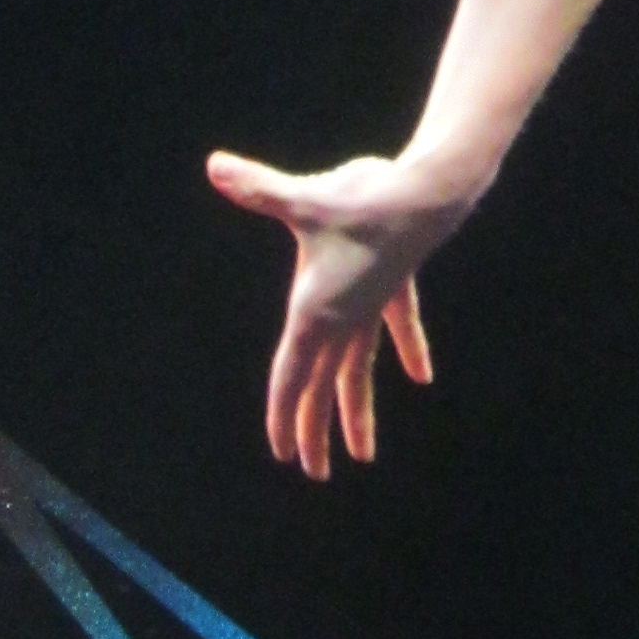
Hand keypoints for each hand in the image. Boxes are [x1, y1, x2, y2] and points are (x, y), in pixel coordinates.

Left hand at [206, 146, 472, 476]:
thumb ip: (259, 188)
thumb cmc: (362, 200)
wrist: (424, 194)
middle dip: (315, 430)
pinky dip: (407, 348)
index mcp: (315, 312)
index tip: (281, 453)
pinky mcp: (391, 285)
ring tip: (362, 455)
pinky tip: (420, 374)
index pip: (291, 376)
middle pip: (322, 386)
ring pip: (357, 370)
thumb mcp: (305, 200)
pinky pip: (396, 327)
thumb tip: (213, 166)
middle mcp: (342, 319)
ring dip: (356, 411)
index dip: (283, 416)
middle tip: (315, 472)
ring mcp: (369, 306)